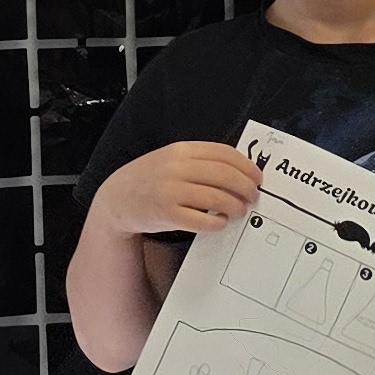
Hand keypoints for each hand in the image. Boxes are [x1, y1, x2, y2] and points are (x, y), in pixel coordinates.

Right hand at [94, 142, 263, 242]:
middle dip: (246, 188)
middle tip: (253, 197)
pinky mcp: (167, 214)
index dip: (247, 166)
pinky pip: (202, 220)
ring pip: (217, 198)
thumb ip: (199, 161)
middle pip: (225, 175)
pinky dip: (217, 223)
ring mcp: (170, 191)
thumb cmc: (149, 180)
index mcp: (181, 150)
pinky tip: (219, 223)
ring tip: (239, 211)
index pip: (224, 154)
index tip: (257, 177)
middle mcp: (176, 168)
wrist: (116, 199)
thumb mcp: (171, 160)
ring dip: (236, 206)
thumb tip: (239, 172)